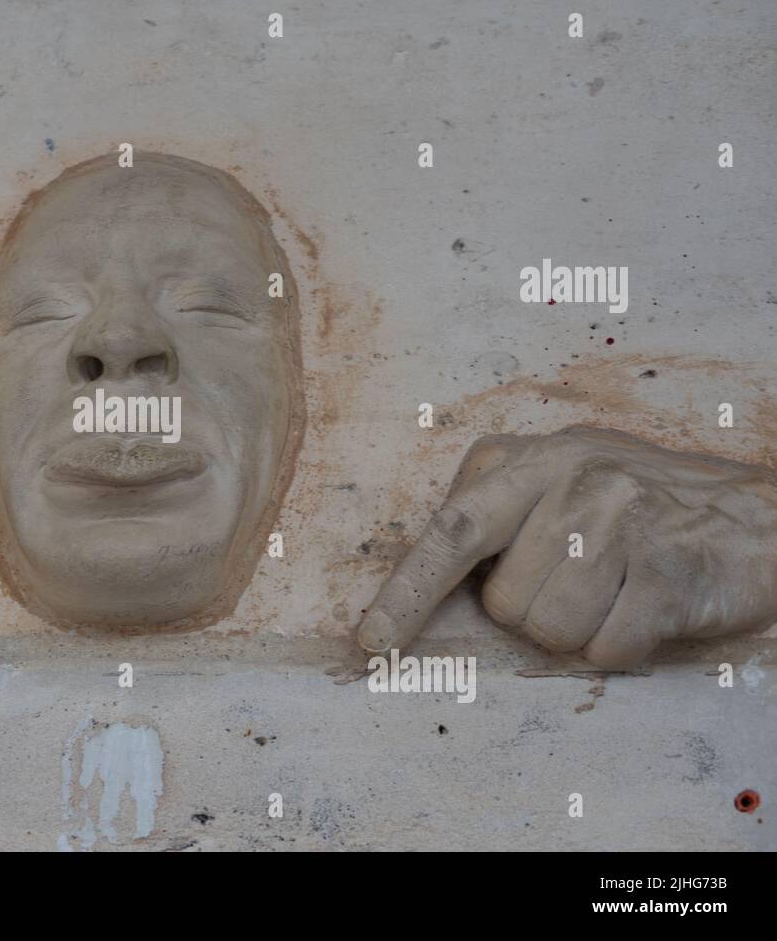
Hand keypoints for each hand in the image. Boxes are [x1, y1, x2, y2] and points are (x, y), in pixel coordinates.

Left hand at [356, 426, 776, 666]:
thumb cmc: (641, 508)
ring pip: (551, 631)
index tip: (370, 643)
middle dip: (536, 611)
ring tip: (618, 591)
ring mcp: (624, 520)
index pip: (451, 530)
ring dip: (581, 630)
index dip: (406, 591)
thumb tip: (421, 576)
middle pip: (505, 603)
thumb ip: (494, 507)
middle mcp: (573, 479)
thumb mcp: (560, 478)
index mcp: (532, 460)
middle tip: (586, 579)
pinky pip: (607, 647)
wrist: (759, 518)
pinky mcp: (669, 569)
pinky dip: (622, 646)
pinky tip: (648, 609)